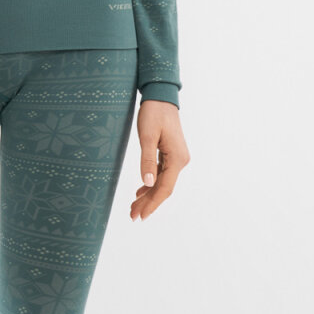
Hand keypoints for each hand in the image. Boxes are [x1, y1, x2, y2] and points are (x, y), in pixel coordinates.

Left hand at [129, 98, 188, 221]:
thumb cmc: (153, 113)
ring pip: (162, 182)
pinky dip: (151, 184)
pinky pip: (162, 174)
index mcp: (177, 159)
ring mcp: (177, 158)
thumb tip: (148, 184)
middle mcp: (181, 161)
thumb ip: (147, 160)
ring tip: (134, 207)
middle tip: (132, 216)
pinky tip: (141, 192)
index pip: (164, 188)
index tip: (140, 216)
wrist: (161, 96)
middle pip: (164, 188)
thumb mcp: (147, 136)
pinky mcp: (171, 154)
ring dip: (149, 195)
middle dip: (148, 203)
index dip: (152, 204)